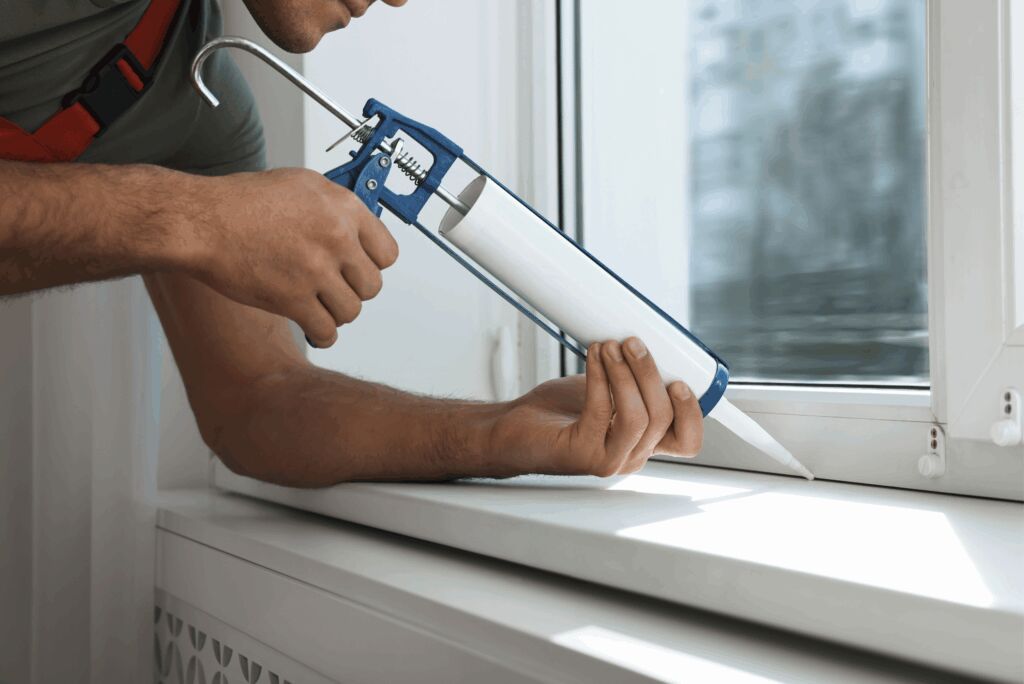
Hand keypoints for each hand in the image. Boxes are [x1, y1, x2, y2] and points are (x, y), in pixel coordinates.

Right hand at [184, 168, 398, 346]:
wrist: (202, 222)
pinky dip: (322, 335)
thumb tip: (356, 229)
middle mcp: (336, 238)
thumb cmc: (240, 202)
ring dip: (337, 313)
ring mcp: (316, 270)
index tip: (360, 270)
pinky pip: (326, 331)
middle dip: (354, 291)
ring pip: (351, 311)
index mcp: (343, 208)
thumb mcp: (301, 185)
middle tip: (336, 289)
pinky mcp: (294, 299)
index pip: (388, 253)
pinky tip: (313, 327)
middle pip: (372, 285)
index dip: (373, 265)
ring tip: (321, 306)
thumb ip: (335, 208)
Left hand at [490, 337, 703, 476]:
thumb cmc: (558, 412)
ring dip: (626, 375)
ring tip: (610, 347)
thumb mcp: (606, 389)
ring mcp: (608, 459)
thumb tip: (644, 342)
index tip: (679, 379)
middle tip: (632, 343)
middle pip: (662, 418)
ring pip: (638, 418)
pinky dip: (599, 378)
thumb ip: (630, 379)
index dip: (692, 413)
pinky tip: (593, 357)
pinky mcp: (582, 454)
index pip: (687, 441)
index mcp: (643, 442)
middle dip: (649, 374)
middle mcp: (630, 455)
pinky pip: (601, 412)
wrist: (512, 430)